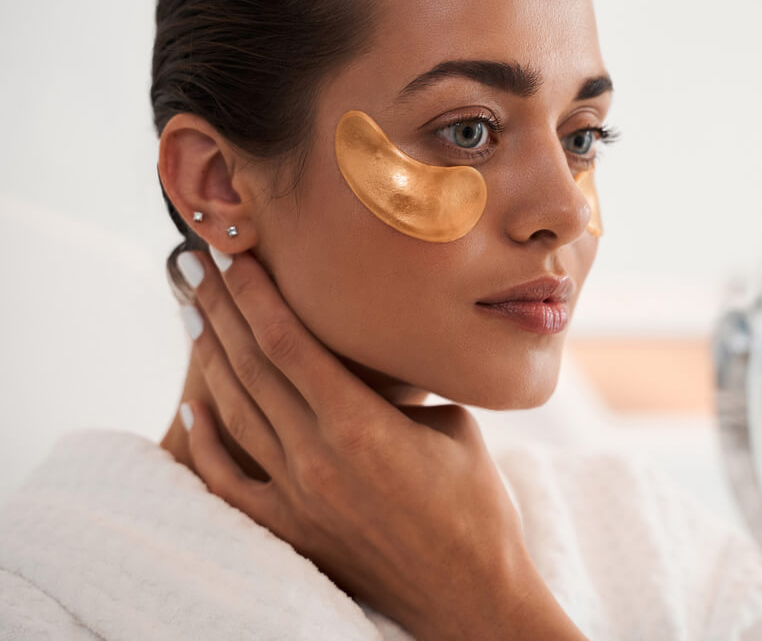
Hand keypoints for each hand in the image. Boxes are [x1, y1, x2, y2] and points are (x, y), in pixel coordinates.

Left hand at [176, 249, 585, 639]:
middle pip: (252, 368)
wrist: (469, 594)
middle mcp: (318, 459)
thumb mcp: (452, 425)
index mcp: (362, 427)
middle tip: (199, 265)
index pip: (289, 344)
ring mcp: (297, 499)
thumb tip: (376, 354)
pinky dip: (207, 439)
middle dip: (222, 310)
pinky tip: (195, 403)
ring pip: (236, 413)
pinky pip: (229, 481)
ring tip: (196, 312)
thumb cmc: (477, 507)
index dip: (257, 295)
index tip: (237, 256)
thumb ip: (401, 390)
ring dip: (210, 358)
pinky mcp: (291, 530)